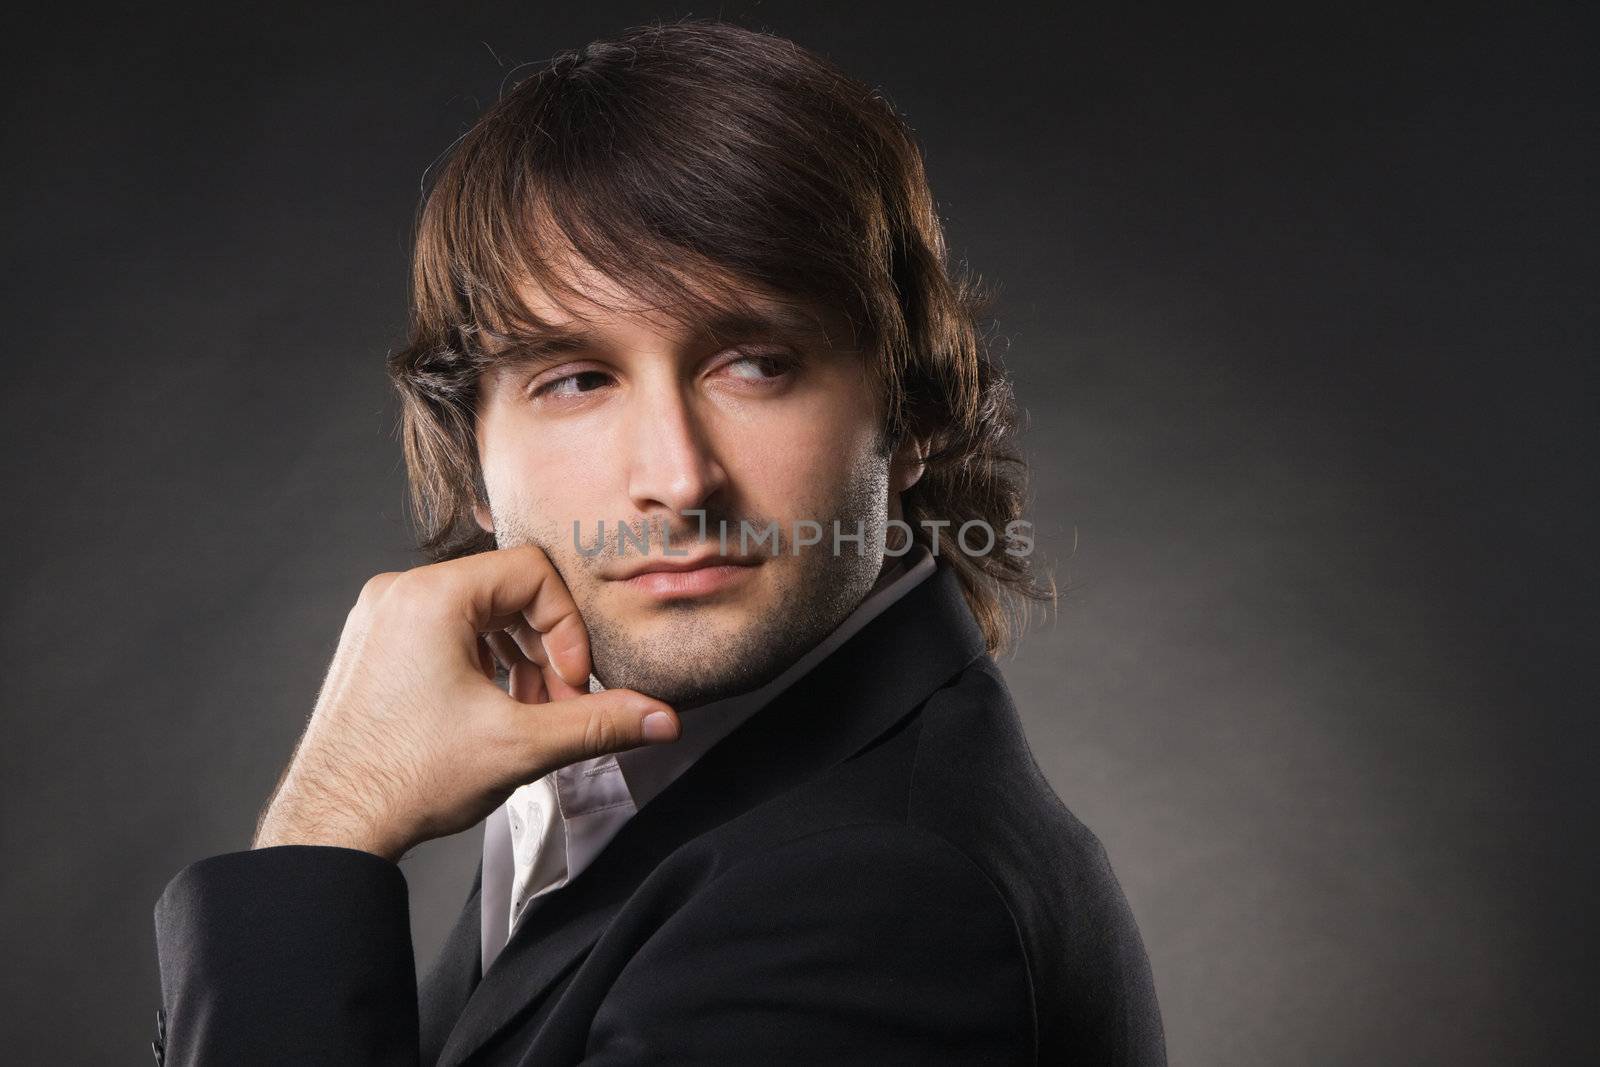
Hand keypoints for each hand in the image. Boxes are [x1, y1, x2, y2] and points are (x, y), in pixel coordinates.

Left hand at [252, 544, 679, 861]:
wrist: (332, 826)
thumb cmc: (408, 779)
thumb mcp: (521, 745)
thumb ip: (599, 723)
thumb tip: (663, 719)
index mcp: (430, 597)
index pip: (532, 571)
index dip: (568, 625)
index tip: (572, 682)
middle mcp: (399, 593)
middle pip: (505, 590)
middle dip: (546, 647)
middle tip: (559, 703)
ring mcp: (380, 619)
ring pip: (477, 612)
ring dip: (518, 657)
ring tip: (529, 713)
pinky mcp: (372, 646)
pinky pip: (444, 631)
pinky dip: (481, 662)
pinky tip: (492, 712)